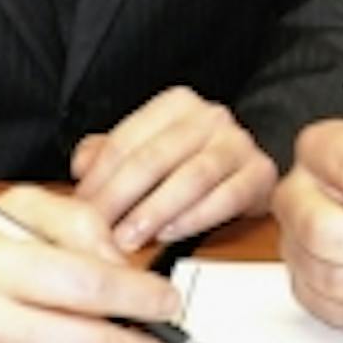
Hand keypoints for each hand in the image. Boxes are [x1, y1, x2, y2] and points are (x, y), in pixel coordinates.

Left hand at [70, 86, 276, 251]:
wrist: (247, 165)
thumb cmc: (189, 160)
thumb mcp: (145, 148)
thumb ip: (107, 154)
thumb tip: (81, 166)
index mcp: (176, 104)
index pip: (127, 140)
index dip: (99, 178)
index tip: (81, 209)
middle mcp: (210, 117)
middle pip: (155, 158)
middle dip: (122, 198)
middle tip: (101, 231)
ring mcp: (239, 143)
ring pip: (192, 177)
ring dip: (156, 211)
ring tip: (130, 238)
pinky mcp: (261, 173)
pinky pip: (227, 197)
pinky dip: (195, 218)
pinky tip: (170, 234)